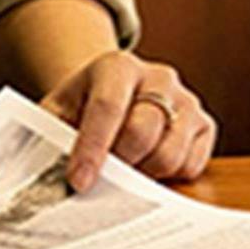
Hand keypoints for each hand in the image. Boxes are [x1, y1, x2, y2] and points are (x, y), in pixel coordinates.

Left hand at [39, 51, 216, 191]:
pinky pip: (192, 165)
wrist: (109, 96)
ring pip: (171, 153)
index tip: (78, 182)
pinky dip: (168, 178)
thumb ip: (49, 138)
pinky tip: (148, 167)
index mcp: (117, 66)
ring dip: (143, 175)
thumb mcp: (55, 115)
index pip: (107, 106)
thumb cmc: (79, 111)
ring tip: (125, 170)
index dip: (92, 148)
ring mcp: (186, 99)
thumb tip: (44, 181)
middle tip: (101, 180)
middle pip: (143, 131)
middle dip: (119, 164)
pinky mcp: (204, 124)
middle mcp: (158, 76)